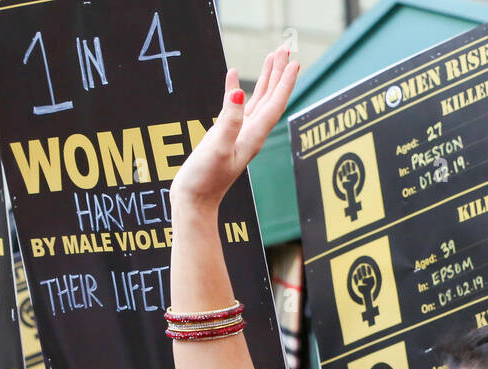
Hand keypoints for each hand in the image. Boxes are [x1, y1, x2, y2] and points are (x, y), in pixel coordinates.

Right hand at [170, 45, 299, 210]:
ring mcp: (239, 134)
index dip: (285, 82)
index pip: (274, 104)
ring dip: (265, 78)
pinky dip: (236, 90)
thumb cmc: (204, 180)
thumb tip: (239, 91)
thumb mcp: (217, 148)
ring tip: (271, 57)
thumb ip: (229, 120)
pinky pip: (236, 107)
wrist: (194, 201)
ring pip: (257, 100)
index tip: (294, 61)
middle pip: (271, 98)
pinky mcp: (225, 136)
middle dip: (278, 73)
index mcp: (253, 136)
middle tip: (284, 49)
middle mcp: (250, 134)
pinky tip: (233, 76)